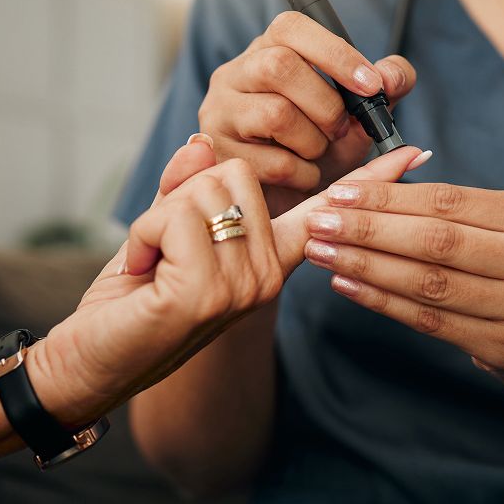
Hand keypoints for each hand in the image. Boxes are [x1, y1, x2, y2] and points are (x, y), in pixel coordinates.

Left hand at [29, 141, 431, 425]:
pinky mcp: (206, 293)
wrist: (90, 361)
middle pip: (233, 173)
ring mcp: (243, 287)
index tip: (413, 153)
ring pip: (202, 191)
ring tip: (152, 266)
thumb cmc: (130, 301)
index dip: (368, 180)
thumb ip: (189, 184)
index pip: (323, 212)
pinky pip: (174, 216)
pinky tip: (142, 275)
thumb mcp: (164, 231)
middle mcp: (268, 275)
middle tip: (163, 251)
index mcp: (269, 260)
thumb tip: (202, 142)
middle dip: (181, 199)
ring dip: (156, 221)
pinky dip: (142, 237)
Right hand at [198, 11, 415, 214]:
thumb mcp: (361, 110)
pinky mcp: (218, 155)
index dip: (334, 53)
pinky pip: (271, 162)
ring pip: (274, 114)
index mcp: (269, 49)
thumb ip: (388, 84)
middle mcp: (235, 73)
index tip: (371, 85)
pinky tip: (305, 175)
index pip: (291, 27)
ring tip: (319, 153)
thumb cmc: (323, 143)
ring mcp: (219, 113)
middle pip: (278, 66)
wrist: (294, 198)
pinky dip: (304, 174)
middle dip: (326, 104)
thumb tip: (391, 76)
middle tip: (343, 128)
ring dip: (314, 142)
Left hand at [302, 181, 503, 380]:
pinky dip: (383, 302)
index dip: (389, 197)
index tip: (339, 193)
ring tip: (324, 253)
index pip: (449, 202)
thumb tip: (371, 176)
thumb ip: (444, 205)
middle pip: (438, 241)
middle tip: (320, 223)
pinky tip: (347, 286)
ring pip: (430, 283)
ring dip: (367, 267)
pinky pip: (431, 321)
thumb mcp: (497, 223)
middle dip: (370, 230)